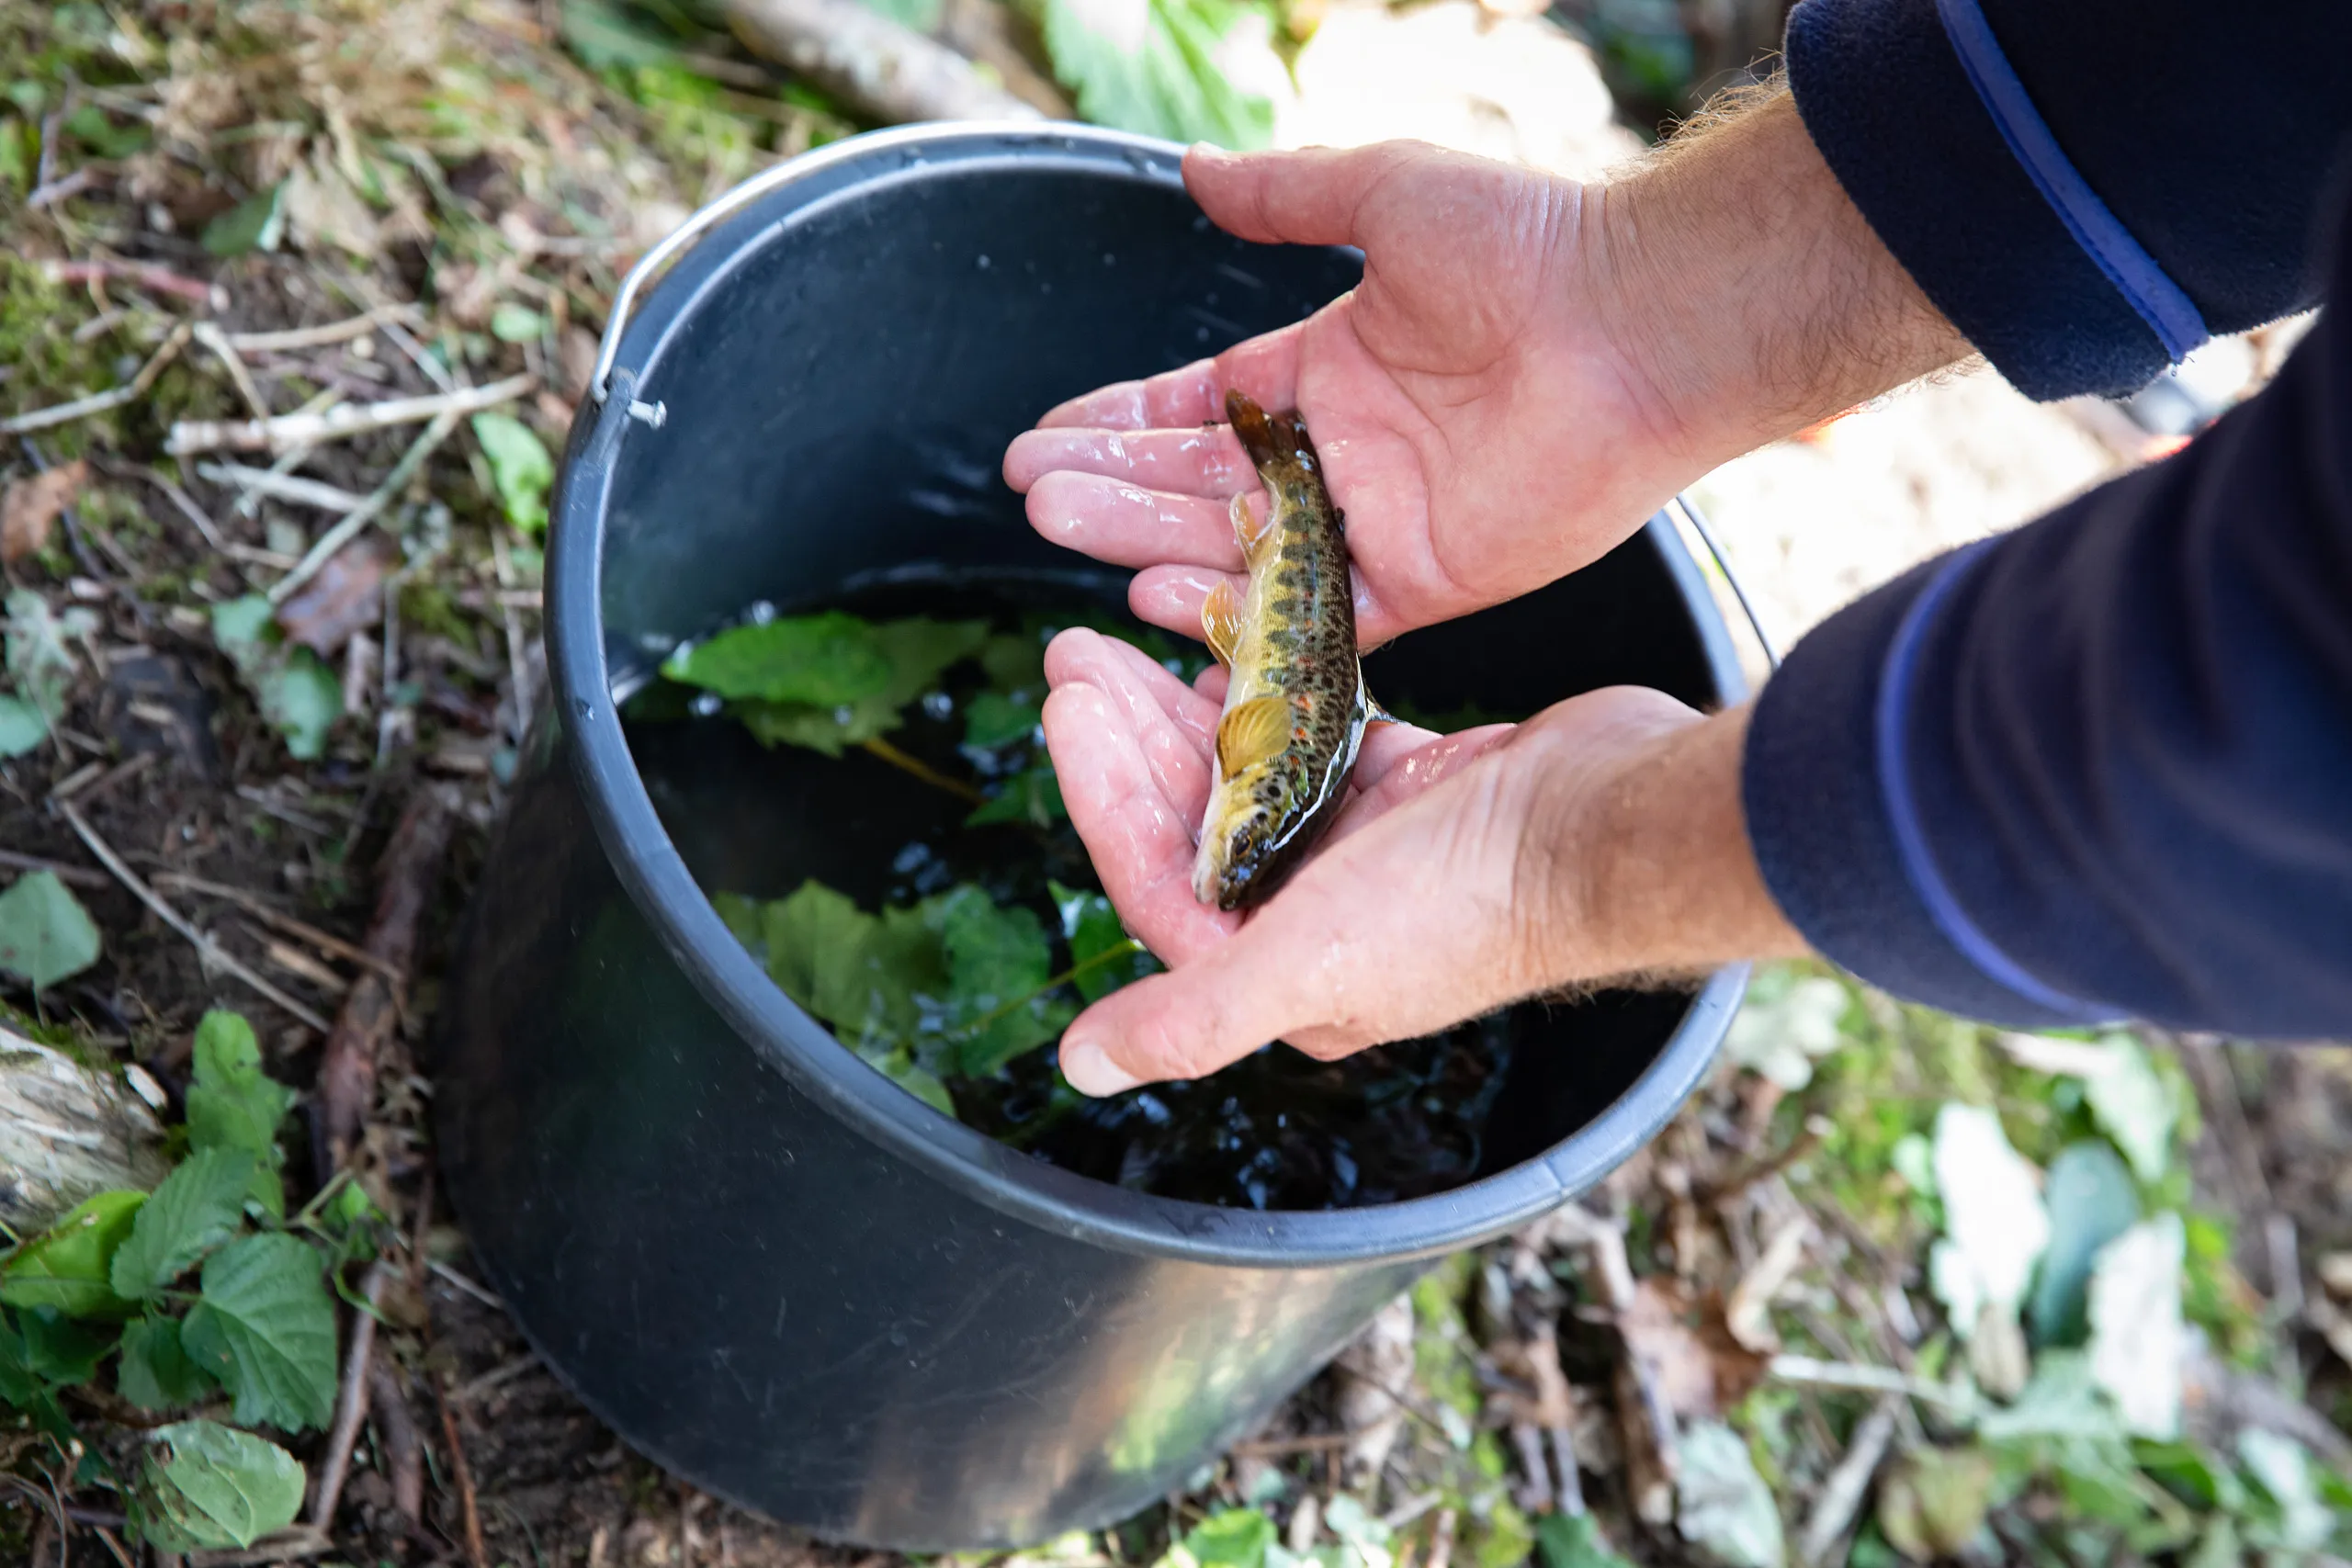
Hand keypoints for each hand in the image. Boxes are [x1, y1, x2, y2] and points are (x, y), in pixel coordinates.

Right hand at [1004, 92, 1970, 651]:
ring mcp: (1378, 525)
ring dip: (1149, 539)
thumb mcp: (1387, 192)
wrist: (1635, 322)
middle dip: (1113, 486)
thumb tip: (1189, 171)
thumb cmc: (1528, 244)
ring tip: (1066, 527)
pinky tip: (1158, 598)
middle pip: (1201, 483)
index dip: (1120, 424)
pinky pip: (1314, 615)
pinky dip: (1239, 612)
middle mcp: (1343, 454)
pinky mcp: (1424, 584)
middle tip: (1032, 493)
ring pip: (1239, 548)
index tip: (1043, 440)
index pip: (1197, 409)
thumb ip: (1285, 196)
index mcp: (1328, 369)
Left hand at [1039, 630, 1805, 1092]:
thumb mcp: (1310, 963)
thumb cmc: (1465, 901)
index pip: (1158, 880)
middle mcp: (1316, 920)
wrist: (1608, 823)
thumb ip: (1194, 1015)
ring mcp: (1366, 853)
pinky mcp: (1410, 789)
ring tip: (1132, 643)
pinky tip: (1234, 657)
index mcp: (1281, 974)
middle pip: (1193, 822)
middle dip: (1129, 739)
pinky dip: (1275, 702)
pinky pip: (1318, 739)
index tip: (1066, 706)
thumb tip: (1083, 1064)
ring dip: (1188, 714)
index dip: (1101, 796)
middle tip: (1076, 655)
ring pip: (1247, 776)